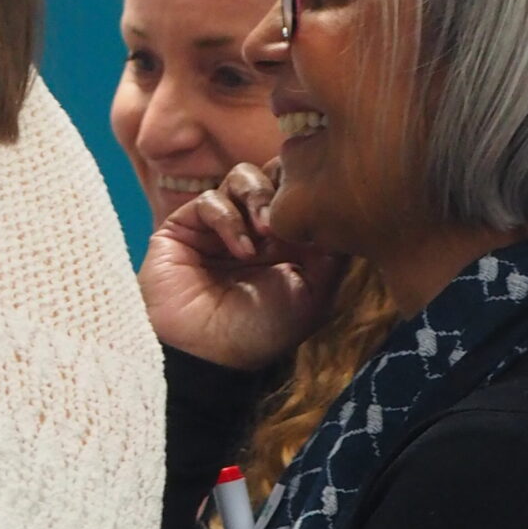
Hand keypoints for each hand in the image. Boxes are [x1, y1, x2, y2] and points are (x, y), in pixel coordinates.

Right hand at [138, 162, 345, 370]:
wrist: (209, 355)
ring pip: (242, 176)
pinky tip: (242, 250)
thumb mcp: (313, 294)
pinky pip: (210, 200)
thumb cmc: (263, 330)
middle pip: (272, 173)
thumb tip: (342, 209)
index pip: (298, 191)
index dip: (308, 187)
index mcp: (287, 239)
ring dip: (258, 197)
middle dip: (283, 185)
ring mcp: (219, 223)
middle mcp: (254, 225)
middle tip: (289, 214)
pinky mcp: (186, 225)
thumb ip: (331, 252)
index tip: (319, 202)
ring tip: (266, 231)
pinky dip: (229, 219)